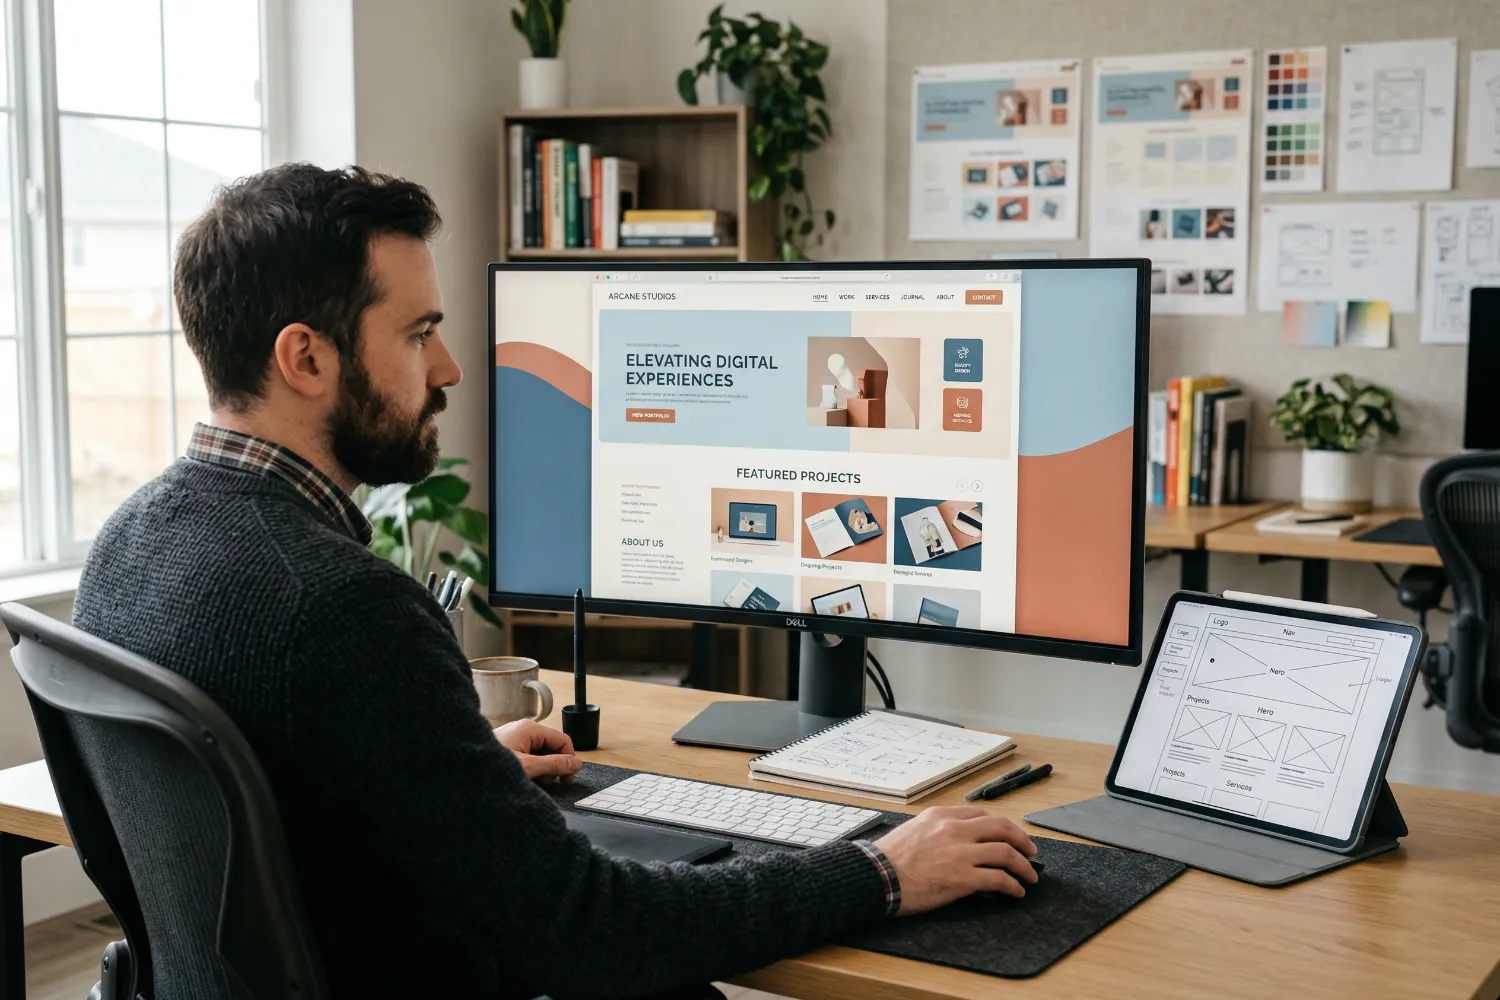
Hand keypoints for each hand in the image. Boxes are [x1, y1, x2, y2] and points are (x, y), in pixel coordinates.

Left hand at [494, 720, 580, 783]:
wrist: (463, 772)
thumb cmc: (491, 767)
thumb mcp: (528, 767)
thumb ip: (555, 765)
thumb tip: (576, 763)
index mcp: (530, 728)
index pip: (563, 740)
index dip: (569, 759)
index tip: (568, 778)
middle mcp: (524, 730)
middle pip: (552, 746)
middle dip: (553, 765)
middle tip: (547, 782)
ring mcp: (516, 738)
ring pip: (541, 753)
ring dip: (542, 769)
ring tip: (532, 781)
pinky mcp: (509, 747)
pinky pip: (529, 756)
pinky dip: (531, 768)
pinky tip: (523, 778)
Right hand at [874, 806, 1037, 914]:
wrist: (878, 876)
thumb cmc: (889, 858)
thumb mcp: (915, 830)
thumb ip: (939, 831)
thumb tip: (959, 845)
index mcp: (942, 816)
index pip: (981, 814)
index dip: (1001, 826)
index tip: (1008, 835)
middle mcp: (955, 829)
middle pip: (1002, 828)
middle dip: (1022, 840)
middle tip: (1030, 851)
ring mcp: (961, 852)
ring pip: (1006, 852)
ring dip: (1024, 865)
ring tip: (1030, 876)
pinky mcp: (964, 877)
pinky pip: (999, 879)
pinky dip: (1013, 885)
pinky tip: (1017, 892)